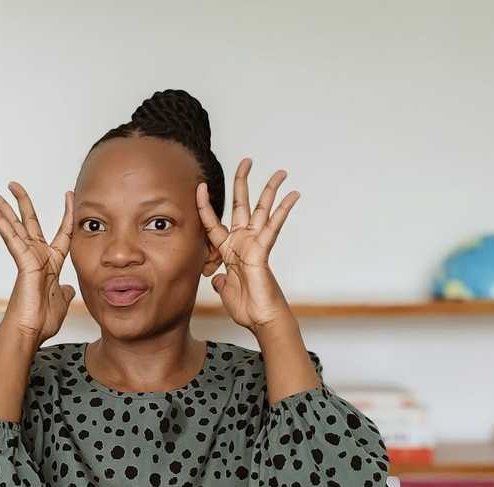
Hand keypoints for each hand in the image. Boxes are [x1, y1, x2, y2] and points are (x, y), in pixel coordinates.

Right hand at [0, 182, 75, 346]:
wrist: (30, 332)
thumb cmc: (42, 322)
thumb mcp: (62, 302)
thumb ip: (65, 291)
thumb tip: (69, 287)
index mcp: (51, 263)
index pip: (62, 232)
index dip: (67, 214)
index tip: (69, 195)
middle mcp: (38, 257)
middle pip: (30, 222)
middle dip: (22, 203)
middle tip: (14, 184)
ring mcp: (28, 258)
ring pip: (15, 226)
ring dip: (3, 208)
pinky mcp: (22, 261)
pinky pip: (10, 236)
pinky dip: (0, 222)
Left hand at [196, 157, 299, 334]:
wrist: (260, 319)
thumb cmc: (246, 307)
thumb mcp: (224, 290)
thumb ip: (220, 280)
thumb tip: (218, 277)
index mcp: (229, 249)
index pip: (213, 222)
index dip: (206, 205)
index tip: (201, 187)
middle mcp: (243, 242)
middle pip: (242, 205)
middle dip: (243, 182)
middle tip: (246, 161)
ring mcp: (255, 244)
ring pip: (262, 210)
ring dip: (271, 190)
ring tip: (280, 171)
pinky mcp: (263, 250)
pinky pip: (273, 226)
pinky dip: (283, 211)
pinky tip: (293, 195)